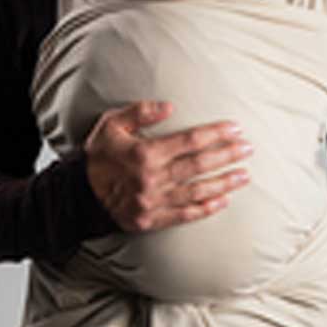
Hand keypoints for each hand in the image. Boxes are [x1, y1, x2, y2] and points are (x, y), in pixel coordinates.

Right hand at [84, 100, 253, 232]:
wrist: (77, 195)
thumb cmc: (97, 156)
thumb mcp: (111, 125)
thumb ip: (140, 113)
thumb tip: (170, 106)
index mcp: (144, 154)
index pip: (189, 141)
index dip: (215, 134)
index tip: (235, 128)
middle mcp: (152, 179)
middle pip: (199, 165)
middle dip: (227, 155)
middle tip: (248, 149)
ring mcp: (153, 202)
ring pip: (197, 191)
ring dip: (224, 183)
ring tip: (245, 175)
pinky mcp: (151, 220)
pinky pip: (185, 215)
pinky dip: (206, 208)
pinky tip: (224, 201)